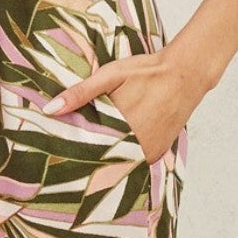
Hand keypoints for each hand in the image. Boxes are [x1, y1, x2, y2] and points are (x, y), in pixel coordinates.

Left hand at [44, 46, 207, 164]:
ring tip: (88, 161)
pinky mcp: (160, 151)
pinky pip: (138, 163)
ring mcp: (151, 151)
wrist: (186, 73)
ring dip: (107, 163)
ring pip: (121, 165)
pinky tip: (114, 153)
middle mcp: (137, 145)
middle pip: (104, 162)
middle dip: (88, 162)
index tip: (59, 158)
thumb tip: (50, 110)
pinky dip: (125, 160)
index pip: (88, 152)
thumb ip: (80, 94)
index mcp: (120, 127)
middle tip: (69, 163)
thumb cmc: (147, 72)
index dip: (73, 156)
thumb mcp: (110, 76)